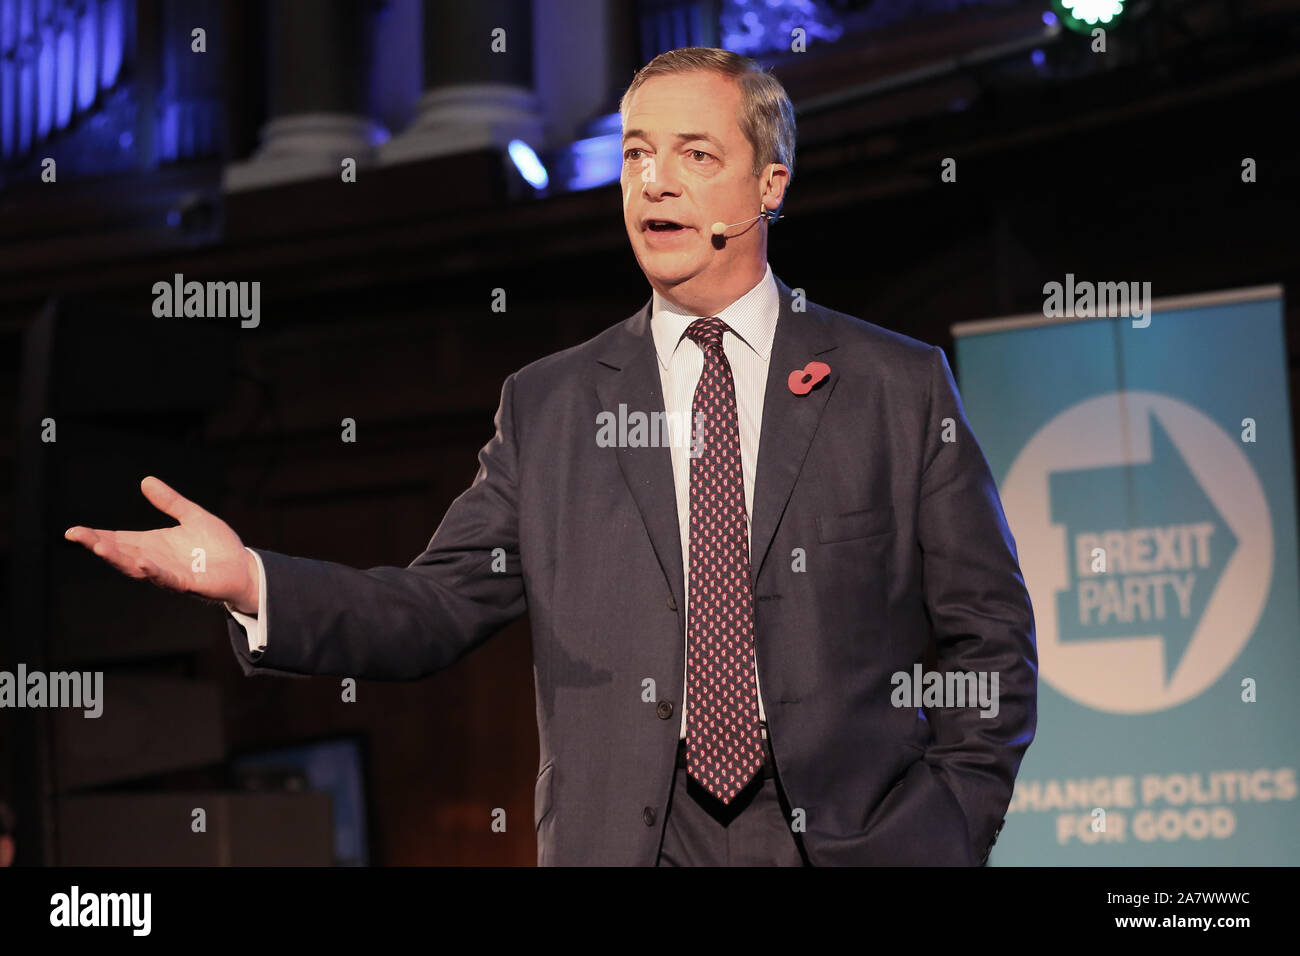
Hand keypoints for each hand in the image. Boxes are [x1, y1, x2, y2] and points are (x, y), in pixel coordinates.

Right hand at [64, 476, 259, 614]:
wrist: (244, 568)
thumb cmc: (217, 546)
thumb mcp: (192, 516)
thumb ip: (171, 502)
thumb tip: (146, 481)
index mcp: (154, 545)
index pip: (119, 540)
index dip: (96, 536)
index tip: (72, 531)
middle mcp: (157, 561)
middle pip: (122, 554)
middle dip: (99, 545)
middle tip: (77, 536)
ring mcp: (171, 574)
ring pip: (138, 569)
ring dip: (119, 559)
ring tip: (100, 547)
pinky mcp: (190, 584)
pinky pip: (169, 580)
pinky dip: (155, 573)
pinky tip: (143, 563)